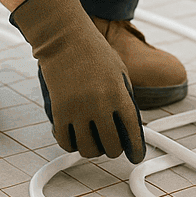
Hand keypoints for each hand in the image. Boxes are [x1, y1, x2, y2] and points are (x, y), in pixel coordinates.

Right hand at [9, 0, 144, 161]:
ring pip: (87, 149)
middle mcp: (98, 106)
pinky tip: (77, 138)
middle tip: (114, 147)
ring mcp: (77, 111)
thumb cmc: (95, 53)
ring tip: (96, 143)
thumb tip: (127, 123)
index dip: (135, 147)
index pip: (131, 130)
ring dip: (93, 150)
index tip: (136, 155)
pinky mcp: (58, 113)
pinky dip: (73, 145)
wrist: (65, 40)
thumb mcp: (120, 73)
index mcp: (119, 95)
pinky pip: (65, 142)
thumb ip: (124, 98)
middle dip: (114, 150)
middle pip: (110, 145)